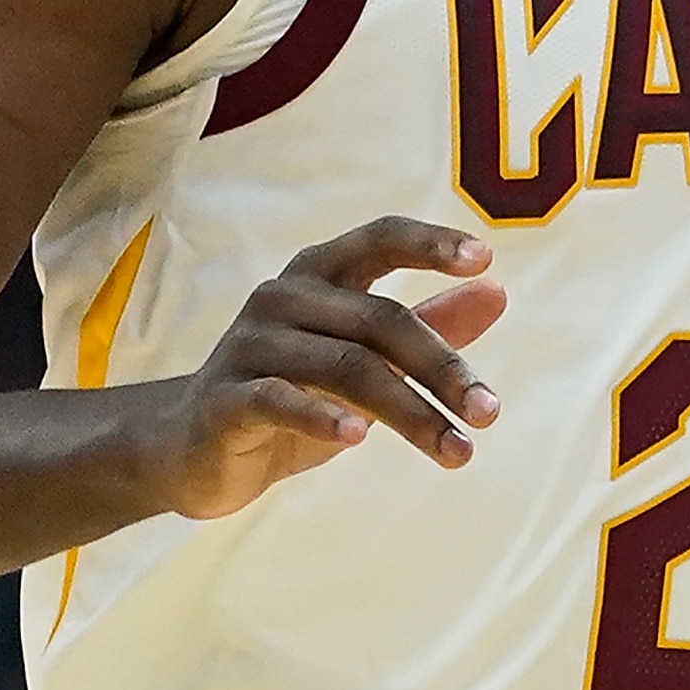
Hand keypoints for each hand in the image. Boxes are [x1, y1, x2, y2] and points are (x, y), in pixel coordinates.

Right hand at [140, 216, 511, 520]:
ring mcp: (249, 346)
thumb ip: (425, 323)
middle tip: (490, 413)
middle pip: (377, 319)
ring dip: (409, 410)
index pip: (378, 238)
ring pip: (344, 366)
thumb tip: (497, 291)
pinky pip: (278, 399)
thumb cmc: (292, 393)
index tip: (484, 257)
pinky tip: (358, 438)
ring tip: (458, 450)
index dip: (428, 242)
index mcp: (317, 275)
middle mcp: (282, 298)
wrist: (191, 451)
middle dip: (442, 367)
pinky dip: (321, 416)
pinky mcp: (225, 399)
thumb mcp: (363, 358)